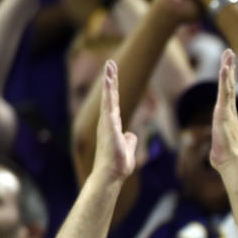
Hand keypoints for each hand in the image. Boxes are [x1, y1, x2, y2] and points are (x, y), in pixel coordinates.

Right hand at [93, 60, 137, 181]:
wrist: (112, 174)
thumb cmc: (118, 164)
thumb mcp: (128, 148)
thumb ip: (129, 139)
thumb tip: (130, 134)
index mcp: (112, 125)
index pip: (114, 103)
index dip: (113, 89)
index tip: (112, 74)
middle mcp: (107, 121)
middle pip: (109, 96)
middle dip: (110, 79)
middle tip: (110, 63)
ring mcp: (107, 123)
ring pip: (108, 98)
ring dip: (109, 82)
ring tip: (110, 67)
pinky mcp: (109, 126)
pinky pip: (109, 106)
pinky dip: (109, 94)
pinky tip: (109, 82)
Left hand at [209, 49, 237, 169]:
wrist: (232, 164)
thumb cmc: (226, 160)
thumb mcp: (219, 149)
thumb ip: (219, 148)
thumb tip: (217, 158)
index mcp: (228, 117)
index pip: (228, 94)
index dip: (228, 80)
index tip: (228, 67)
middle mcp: (230, 111)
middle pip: (230, 85)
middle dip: (230, 68)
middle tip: (229, 52)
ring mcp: (228, 111)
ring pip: (228, 85)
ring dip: (228, 68)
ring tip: (228, 53)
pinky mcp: (224, 112)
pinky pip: (225, 92)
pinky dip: (225, 79)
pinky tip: (225, 68)